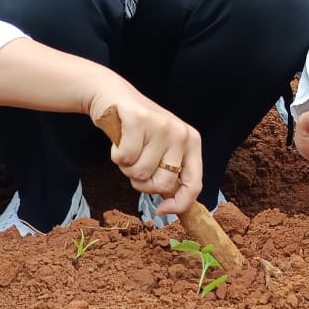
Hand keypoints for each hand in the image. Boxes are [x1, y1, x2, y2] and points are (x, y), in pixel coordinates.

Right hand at [88, 88, 202, 217]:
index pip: (194, 184)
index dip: (178, 204)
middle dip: (142, 182)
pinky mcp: (138, 120)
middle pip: (161, 184)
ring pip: (139, 173)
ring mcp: (161, 126)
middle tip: (136, 164)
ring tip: (128, 147)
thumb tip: (169, 207)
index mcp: (192, 142)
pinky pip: (124, 158)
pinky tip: (119, 140)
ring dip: (126, 167)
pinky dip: (116, 155)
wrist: (114, 97)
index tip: (161, 211)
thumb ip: (169, 172)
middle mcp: (181, 133)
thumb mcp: (162, 149)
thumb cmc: (139, 130)